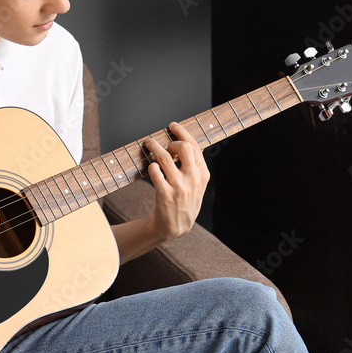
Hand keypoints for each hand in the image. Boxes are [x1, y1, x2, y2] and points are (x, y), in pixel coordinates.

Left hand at [144, 122, 209, 241]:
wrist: (176, 226)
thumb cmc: (185, 202)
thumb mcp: (197, 185)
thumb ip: (196, 167)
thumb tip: (192, 145)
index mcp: (203, 174)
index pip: (195, 146)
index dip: (182, 132)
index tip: (173, 126)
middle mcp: (193, 179)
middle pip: (184, 148)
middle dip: (171, 140)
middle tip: (162, 142)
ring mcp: (179, 187)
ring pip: (165, 158)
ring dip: (155, 147)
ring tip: (149, 144)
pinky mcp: (165, 194)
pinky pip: (155, 172)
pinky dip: (151, 166)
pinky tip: (151, 166)